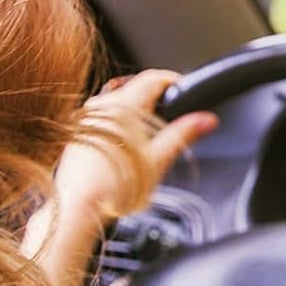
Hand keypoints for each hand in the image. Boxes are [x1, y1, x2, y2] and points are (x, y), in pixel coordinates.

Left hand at [24, 68, 216, 285]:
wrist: (78, 208)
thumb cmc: (114, 188)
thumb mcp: (159, 159)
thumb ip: (184, 134)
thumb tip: (207, 119)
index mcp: (124, 106)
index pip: (154, 77)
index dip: (175, 80)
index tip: (186, 89)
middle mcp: (102, 106)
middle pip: (137, 84)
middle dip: (158, 93)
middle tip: (175, 111)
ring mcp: (87, 117)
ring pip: (119, 98)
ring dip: (138, 106)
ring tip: (151, 129)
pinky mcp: (79, 132)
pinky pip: (104, 113)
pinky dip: (120, 119)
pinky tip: (127, 142)